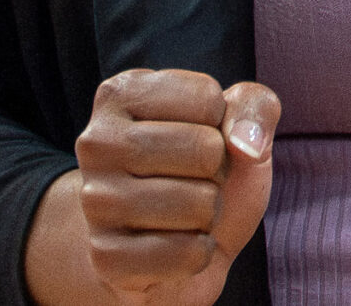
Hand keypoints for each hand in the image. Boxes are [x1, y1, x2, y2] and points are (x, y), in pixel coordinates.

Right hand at [52, 68, 281, 305]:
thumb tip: (247, 144)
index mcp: (120, 94)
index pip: (208, 98)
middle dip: (218, 170)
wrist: (173, 247)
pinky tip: (173, 244)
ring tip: (182, 212)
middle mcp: (96, 142)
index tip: (196, 137)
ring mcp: (95, 201)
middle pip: (206, 149)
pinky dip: (198, 253)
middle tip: (192, 180)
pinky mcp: (105, 257)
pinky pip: (188, 253)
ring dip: (209, 213)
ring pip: (200, 204)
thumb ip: (255, 107)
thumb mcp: (238, 124)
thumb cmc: (205, 171)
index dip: (221, 125)